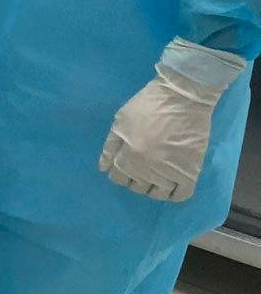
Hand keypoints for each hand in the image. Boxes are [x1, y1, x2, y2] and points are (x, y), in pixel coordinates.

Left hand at [101, 39, 245, 201]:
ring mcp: (170, 173)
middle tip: (140, 165)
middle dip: (134, 178)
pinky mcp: (191, 172)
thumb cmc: (147, 106)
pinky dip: (173, 193)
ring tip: (155, 174)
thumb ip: (110, 147)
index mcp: (129, 157)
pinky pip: (180, 195)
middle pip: (136, 186)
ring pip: (156, 194)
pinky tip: (170, 183)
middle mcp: (148, 170)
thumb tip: (103, 168)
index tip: (124, 164)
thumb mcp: (120, 122)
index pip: (117, 178)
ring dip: (152, 186)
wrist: (183, 99)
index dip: (118, 172)